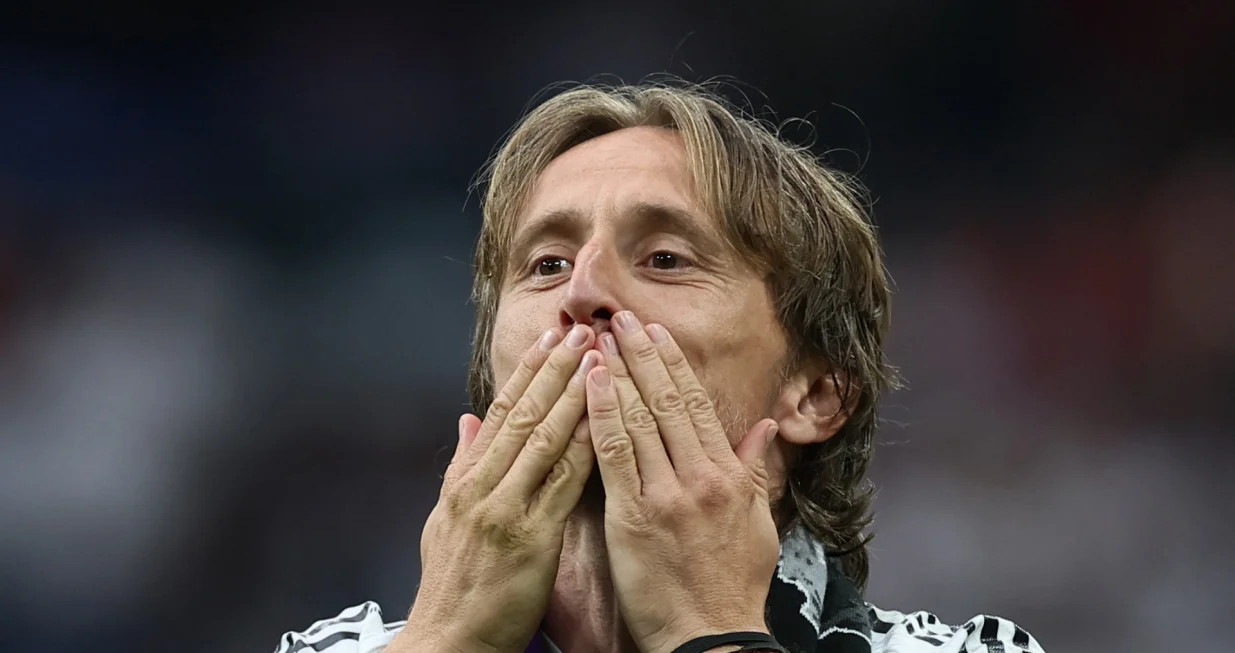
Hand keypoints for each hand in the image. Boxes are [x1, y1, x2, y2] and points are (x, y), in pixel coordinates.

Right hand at [394, 325, 600, 652]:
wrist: (447, 641)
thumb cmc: (452, 587)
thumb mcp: (444, 519)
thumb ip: (462, 467)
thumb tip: (469, 422)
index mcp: (465, 481)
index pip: (502, 413)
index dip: (528, 372)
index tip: (550, 339)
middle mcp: (481, 486)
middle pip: (523, 415)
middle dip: (555, 370)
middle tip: (581, 331)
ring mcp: (503, 509)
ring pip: (542, 439)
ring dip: (572, 394)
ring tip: (596, 358)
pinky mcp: (528, 538)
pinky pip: (560, 482)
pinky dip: (581, 446)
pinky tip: (602, 418)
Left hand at [585, 311, 780, 652]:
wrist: (710, 637)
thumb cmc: (733, 588)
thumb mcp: (758, 527)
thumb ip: (755, 474)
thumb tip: (764, 430)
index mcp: (728, 477)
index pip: (696, 405)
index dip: (673, 365)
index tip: (656, 333)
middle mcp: (700, 477)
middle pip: (666, 401)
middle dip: (642, 355)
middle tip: (621, 318)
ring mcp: (667, 495)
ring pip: (639, 419)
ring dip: (618, 373)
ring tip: (598, 339)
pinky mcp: (635, 517)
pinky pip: (615, 455)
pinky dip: (603, 414)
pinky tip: (590, 384)